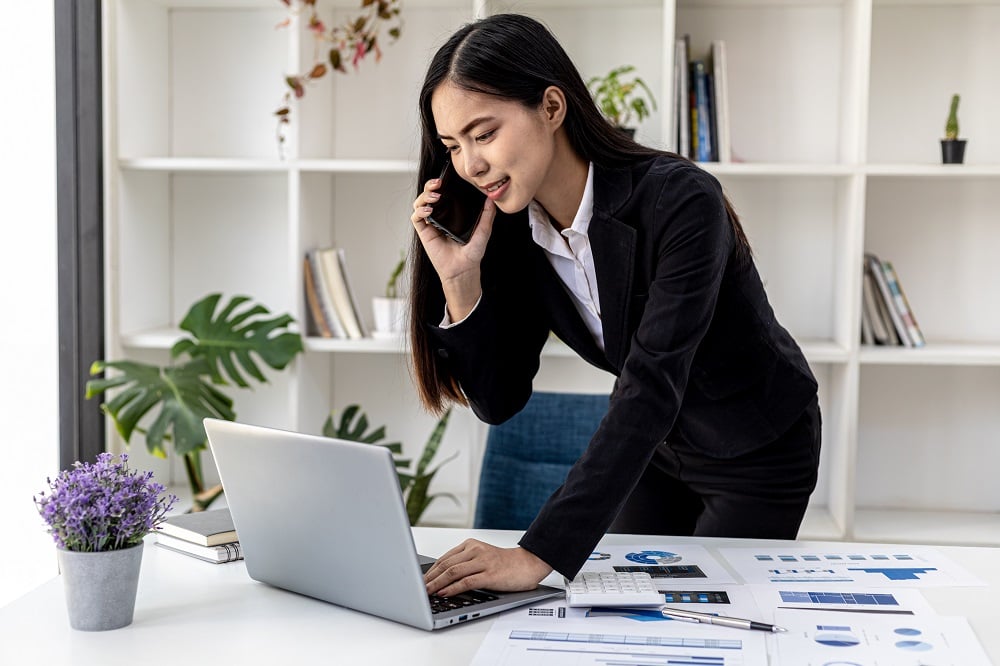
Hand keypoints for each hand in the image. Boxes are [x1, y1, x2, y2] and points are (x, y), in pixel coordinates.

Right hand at [410, 177, 495, 320]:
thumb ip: (487, 215)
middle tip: (438, 183)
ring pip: (419, 203)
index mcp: (452, 213)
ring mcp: (430, 224)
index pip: (443, 193)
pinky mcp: (424, 233)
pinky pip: (416, 218)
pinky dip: (420, 211)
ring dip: (424, 196)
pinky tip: (429, 211)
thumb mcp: (483, 231)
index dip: (441, 184)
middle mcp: (439, 216)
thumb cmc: (472, 252)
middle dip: (430, 185)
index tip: (446, 178)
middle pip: (429, 194)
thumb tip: (491, 199)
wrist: (464, 269)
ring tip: (434, 196)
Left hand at [424, 539, 552, 597]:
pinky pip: (467, 581)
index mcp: (471, 545)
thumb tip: (442, 579)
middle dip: (429, 578)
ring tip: (426, 592)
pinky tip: (444, 593)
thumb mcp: (482, 558)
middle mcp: (475, 550)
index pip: (444, 558)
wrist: (528, 564)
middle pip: (446, 565)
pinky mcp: (490, 574)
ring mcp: (483, 562)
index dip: (430, 571)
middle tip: (417, 588)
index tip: (418, 581)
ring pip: (453, 572)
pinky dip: (453, 588)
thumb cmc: (504, 564)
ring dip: (437, 584)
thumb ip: (464, 564)